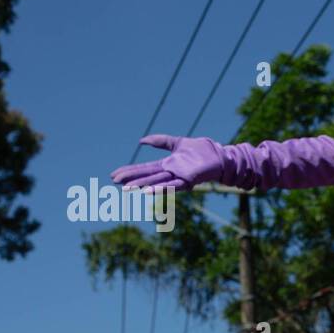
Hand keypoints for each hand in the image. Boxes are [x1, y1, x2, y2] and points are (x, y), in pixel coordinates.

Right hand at [112, 134, 226, 190]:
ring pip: (157, 182)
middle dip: (131, 179)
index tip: (114, 175)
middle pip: (147, 176)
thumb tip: (140, 141)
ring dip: (142, 186)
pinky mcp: (188, 180)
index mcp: (166, 165)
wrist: (219, 156)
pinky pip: (173, 186)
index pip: (144, 168)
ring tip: (128, 188)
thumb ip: (159, 142)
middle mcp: (170, 173)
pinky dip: (161, 188)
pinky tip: (149, 191)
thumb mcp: (176, 143)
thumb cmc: (200, 151)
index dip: (130, 171)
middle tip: (114, 182)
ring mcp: (179, 177)